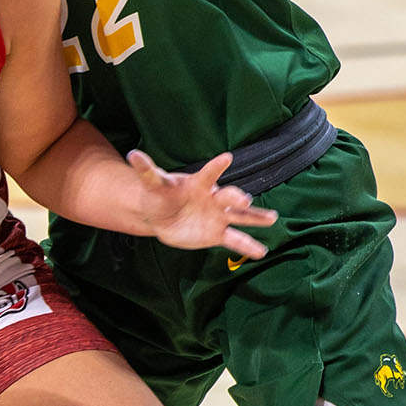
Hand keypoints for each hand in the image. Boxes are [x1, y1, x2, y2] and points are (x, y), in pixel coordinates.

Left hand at [127, 151, 276, 257]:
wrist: (162, 216)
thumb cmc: (159, 196)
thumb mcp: (153, 184)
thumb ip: (147, 171)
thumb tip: (133, 154)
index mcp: (199, 183)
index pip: (209, 173)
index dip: (217, 166)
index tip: (227, 158)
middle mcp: (213, 198)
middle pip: (229, 196)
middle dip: (236, 196)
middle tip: (243, 199)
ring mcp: (218, 216)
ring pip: (241, 216)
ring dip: (256, 216)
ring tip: (272, 218)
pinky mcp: (217, 234)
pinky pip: (235, 240)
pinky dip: (248, 246)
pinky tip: (261, 251)